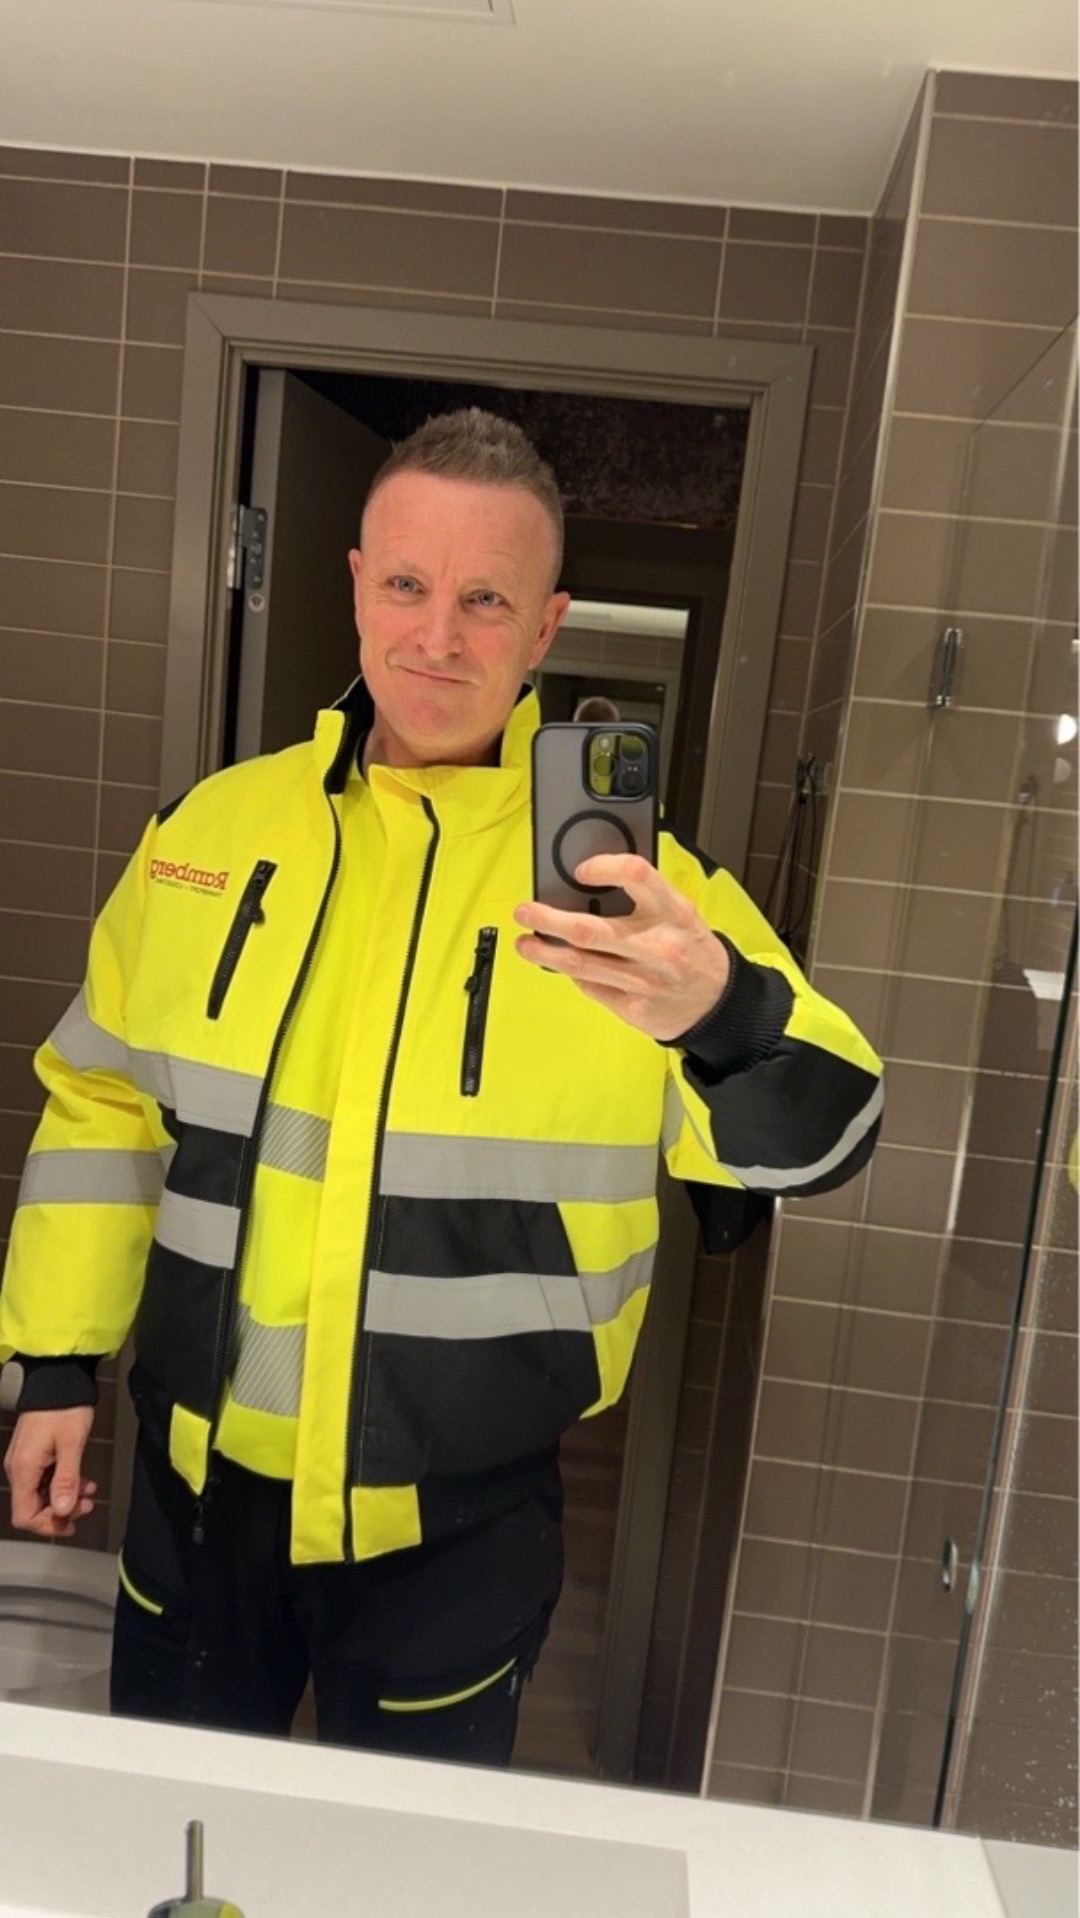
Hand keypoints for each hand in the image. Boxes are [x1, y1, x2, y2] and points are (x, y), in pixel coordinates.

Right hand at [4, 1408, 96, 1538]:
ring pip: (41, 1494)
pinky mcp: (34, 1454)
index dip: (48, 1525)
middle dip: (61, 1512)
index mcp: (23, 1469)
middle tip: (88, 1506)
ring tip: (90, 1493)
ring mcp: (25, 1461)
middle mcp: (18, 1469)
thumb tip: (62, 1511)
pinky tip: (84, 1480)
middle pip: (33, 1507)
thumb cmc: (66, 1409)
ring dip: (65, 1498)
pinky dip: (63, 1484)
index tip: (72, 1522)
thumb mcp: (71, 1444)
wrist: (59, 1378)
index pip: (24, 1515)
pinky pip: (45, 1479)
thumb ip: (66, 1479)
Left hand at [514, 853, 729, 1041]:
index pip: (635, 875)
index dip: (602, 867)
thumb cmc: (694, 951)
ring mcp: (643, 981)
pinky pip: (590, 987)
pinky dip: (572, 974)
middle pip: (587, 929)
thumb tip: (587, 888)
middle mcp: (657, 946)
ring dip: (543, 952)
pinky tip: (561, 965)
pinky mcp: (632, 1008)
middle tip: (524, 911)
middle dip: (546, 919)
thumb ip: (643, 898)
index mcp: (673, 913)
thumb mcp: (680, 913)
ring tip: (525, 943)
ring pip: (578, 964)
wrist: (719, 1004)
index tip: (580, 871)